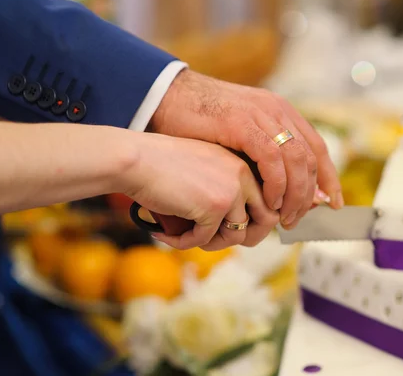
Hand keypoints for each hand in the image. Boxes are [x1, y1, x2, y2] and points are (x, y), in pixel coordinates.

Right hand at [120, 133, 278, 250]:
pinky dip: (183, 243)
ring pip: (236, 236)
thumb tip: (237, 230)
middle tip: (215, 241)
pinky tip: (164, 234)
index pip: (267, 201)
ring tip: (186, 237)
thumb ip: (222, 191)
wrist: (135, 159)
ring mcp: (231, 191)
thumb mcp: (201, 172)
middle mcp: (242, 176)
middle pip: (266, 220)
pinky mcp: (214, 207)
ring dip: (211, 244)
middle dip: (245, 238)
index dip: (254, 222)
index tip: (231, 230)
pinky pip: (205, 239)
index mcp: (242, 165)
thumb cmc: (159, 165)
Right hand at [150, 69, 343, 228]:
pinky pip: (272, 159)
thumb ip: (263, 159)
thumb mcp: (239, 138)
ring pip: (296, 160)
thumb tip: (283, 190)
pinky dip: (276, 184)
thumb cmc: (198, 125)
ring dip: (296, 194)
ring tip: (286, 217)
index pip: (316, 147)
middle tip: (300, 218)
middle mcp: (276, 109)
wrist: (166, 99)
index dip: (328, 178)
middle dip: (311, 193)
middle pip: (310, 157)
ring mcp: (261, 114)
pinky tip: (270, 201)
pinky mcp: (243, 123)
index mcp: (279, 111)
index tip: (332, 204)